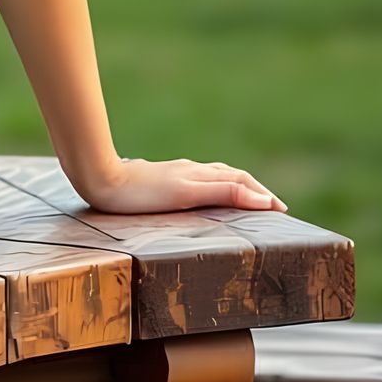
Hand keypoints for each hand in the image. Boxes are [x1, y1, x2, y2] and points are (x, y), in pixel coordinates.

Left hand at [78, 156, 288, 214]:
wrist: (100, 180)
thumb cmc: (141, 192)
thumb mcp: (186, 194)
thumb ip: (222, 194)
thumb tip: (262, 200)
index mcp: (200, 174)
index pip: (240, 181)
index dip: (262, 194)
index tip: (281, 209)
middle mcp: (190, 171)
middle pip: (230, 176)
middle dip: (253, 189)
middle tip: (271, 207)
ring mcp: (175, 174)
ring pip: (213, 177)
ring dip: (234, 187)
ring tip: (245, 200)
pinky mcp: (161, 180)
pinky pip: (196, 182)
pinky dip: (212, 188)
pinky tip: (203, 195)